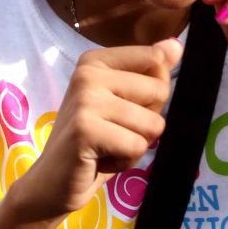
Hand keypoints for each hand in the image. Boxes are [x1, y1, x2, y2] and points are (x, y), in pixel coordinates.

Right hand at [8, 41, 180, 224]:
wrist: (51, 183)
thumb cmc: (92, 143)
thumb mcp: (123, 103)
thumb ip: (149, 73)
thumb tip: (176, 45)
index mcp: (95, 61)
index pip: (156, 61)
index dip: (152, 95)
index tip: (120, 108)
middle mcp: (88, 73)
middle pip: (159, 91)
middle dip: (146, 122)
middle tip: (112, 132)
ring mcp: (85, 99)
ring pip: (153, 124)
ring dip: (136, 145)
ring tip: (106, 146)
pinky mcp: (86, 129)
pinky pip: (137, 146)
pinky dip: (125, 161)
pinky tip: (100, 160)